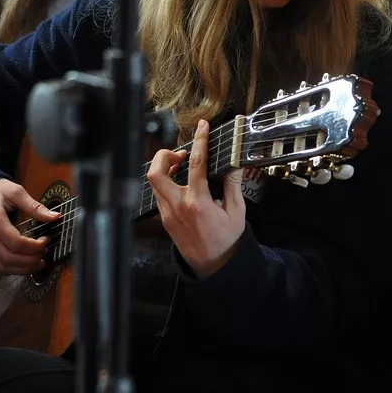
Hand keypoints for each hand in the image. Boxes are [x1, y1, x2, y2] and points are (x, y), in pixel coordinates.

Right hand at [0, 178, 53, 273]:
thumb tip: (56, 216)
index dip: (34, 246)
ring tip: (38, 262)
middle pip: (7, 257)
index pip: (14, 242)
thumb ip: (35, 206)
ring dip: (21, 269)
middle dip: (30, 260)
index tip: (46, 241)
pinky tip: (24, 265)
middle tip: (44, 254)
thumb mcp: (15, 192)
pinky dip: (10, 270)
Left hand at [147, 120, 245, 279]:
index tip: (203, 127)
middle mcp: (178, 206)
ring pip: (154, 183)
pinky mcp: (164, 218)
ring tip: (182, 165)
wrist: (212, 265)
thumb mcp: (236, 212)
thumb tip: (234, 163)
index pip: (195, 164)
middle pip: (156, 173)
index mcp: (198, 202)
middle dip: (164, 155)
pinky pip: (159, 194)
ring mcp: (167, 213)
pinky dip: (167, 182)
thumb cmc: (226, 239)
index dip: (200, 141)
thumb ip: (232, 185)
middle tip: (181, 153)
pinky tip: (182, 182)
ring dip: (165, 168)